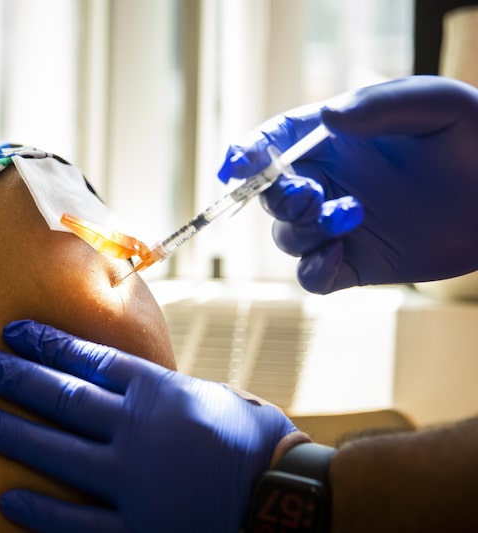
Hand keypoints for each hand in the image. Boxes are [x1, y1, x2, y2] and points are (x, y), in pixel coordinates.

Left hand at [0, 320, 297, 532]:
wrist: (289, 501)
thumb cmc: (258, 441)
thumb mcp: (212, 395)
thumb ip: (162, 388)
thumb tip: (123, 377)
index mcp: (158, 392)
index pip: (89, 359)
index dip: (45, 343)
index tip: (12, 330)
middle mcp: (136, 431)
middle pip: (60, 396)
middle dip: (11, 376)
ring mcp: (132, 482)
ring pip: (55, 453)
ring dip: (8, 433)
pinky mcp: (137, 528)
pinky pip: (76, 522)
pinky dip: (39, 510)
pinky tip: (7, 498)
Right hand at [217, 75, 477, 293]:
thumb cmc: (471, 136)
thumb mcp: (433, 104)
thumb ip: (378, 105)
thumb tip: (326, 117)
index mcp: (332, 140)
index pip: (273, 143)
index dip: (248, 154)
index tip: (236, 166)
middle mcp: (326, 183)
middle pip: (271, 195)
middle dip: (278, 198)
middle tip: (310, 197)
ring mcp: (336, 225)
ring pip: (287, 236)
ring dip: (304, 230)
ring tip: (352, 216)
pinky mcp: (353, 264)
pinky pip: (313, 277)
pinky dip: (313, 272)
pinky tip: (337, 257)